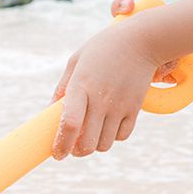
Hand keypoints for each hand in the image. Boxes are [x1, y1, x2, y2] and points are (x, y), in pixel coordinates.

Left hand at [48, 0, 192, 160]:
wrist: (142, 40)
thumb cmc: (104, 48)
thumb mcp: (77, 60)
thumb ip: (62, 86)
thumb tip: (50, 109)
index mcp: (81, 86)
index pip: (69, 124)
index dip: (61, 145)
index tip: (57, 153)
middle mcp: (100, 99)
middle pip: (87, 143)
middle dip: (77, 151)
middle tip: (73, 147)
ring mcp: (120, 105)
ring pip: (104, 144)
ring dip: (95, 145)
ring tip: (91, 135)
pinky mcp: (135, 108)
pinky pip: (122, 136)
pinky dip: (113, 137)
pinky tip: (108, 126)